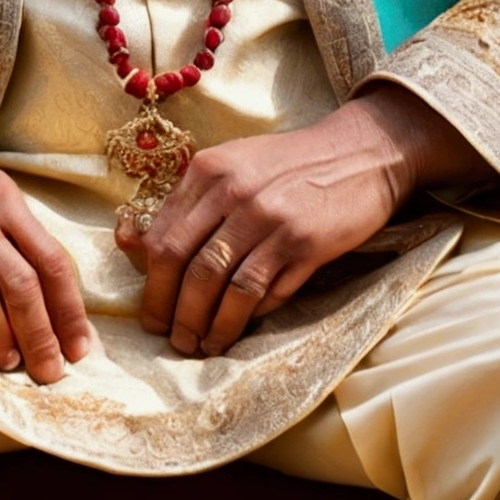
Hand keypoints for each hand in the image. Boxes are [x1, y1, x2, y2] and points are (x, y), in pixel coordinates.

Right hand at [0, 104, 92, 383]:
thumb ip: (8, 229)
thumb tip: (44, 288)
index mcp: (1, 197)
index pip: (50, 259)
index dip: (69, 309)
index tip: (80, 346)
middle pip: (23, 285)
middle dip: (43, 335)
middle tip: (52, 372)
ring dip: (4, 342)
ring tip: (12, 366)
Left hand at [137, 85, 485, 359]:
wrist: (359, 153)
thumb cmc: (289, 165)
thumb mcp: (234, 166)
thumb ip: (192, 202)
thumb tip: (141, 247)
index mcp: (209, 169)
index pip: (163, 237)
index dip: (151, 285)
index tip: (152, 313)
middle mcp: (234, 192)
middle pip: (185, 264)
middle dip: (172, 311)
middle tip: (172, 339)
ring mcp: (270, 218)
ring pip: (221, 284)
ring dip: (206, 325)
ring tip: (200, 346)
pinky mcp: (304, 243)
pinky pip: (262, 291)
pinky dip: (244, 318)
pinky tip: (236, 332)